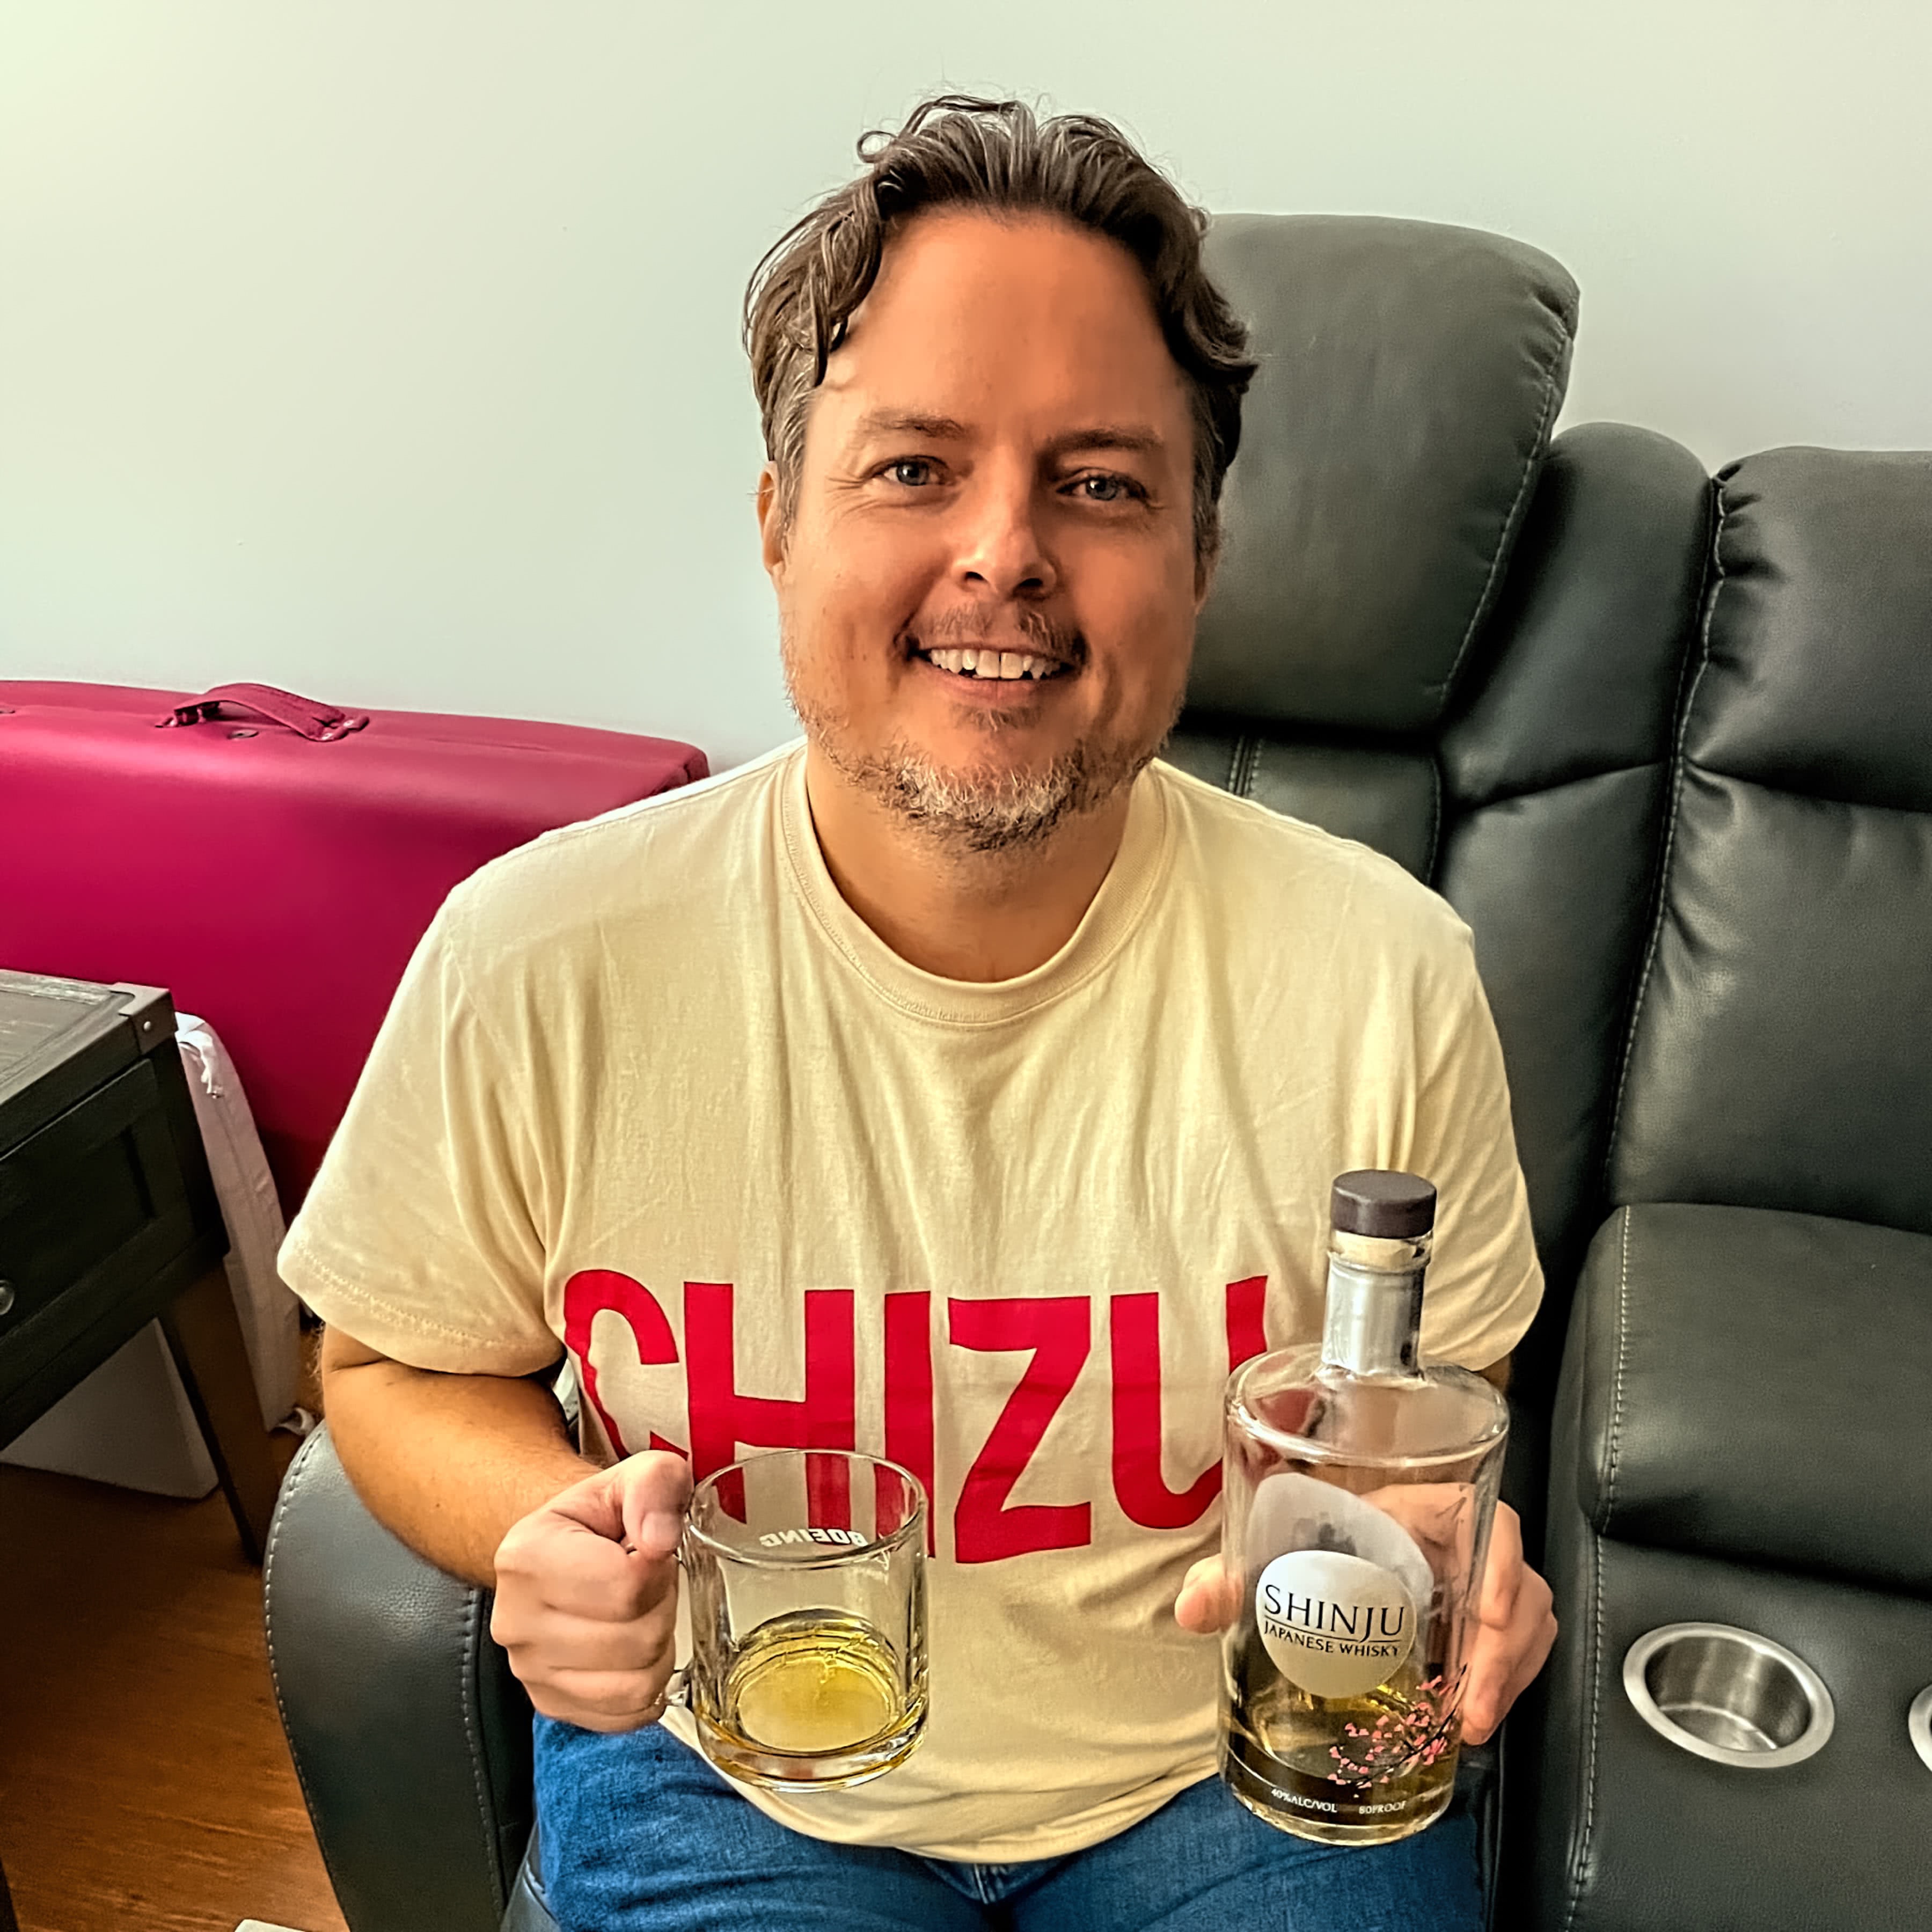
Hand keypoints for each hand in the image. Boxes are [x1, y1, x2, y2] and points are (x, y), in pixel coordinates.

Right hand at [490, 1450, 691, 1732]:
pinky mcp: (551, 1703)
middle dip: (662, 1607)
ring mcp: (529, 1670)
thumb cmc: (601, 1515)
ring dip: (658, 1647)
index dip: (659, 1570)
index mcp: (526, 1557)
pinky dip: (646, 1685)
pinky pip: (627, 1715)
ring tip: (638, 1612)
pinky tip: (632, 1648)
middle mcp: (516, 1621)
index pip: (626, 1588)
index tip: (648, 1551)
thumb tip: (660, 1538)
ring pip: (637, 1683)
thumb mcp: (636, 1475)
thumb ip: (654, 1486)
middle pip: (636, 1640)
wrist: (566, 1545)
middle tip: (646, 1582)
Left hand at [1172, 1496, 1557, 1746]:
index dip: (1499, 1555)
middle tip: (1473, 1704)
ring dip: (1509, 1672)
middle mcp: (1454, 1544)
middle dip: (1505, 1648)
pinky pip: (1519, 1647)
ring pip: (1527, 1619)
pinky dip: (1507, 1682)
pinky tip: (1473, 1716)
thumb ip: (1228, 1581)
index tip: (1490, 1609)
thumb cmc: (1305, 1548)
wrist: (1318, 1571)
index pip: (1481, 1512)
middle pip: (1516, 1580)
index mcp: (1412, 1511)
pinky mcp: (1480, 1622)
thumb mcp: (1271, 1563)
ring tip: (1471, 1722)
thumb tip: (1191, 1606)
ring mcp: (1475, 1584)